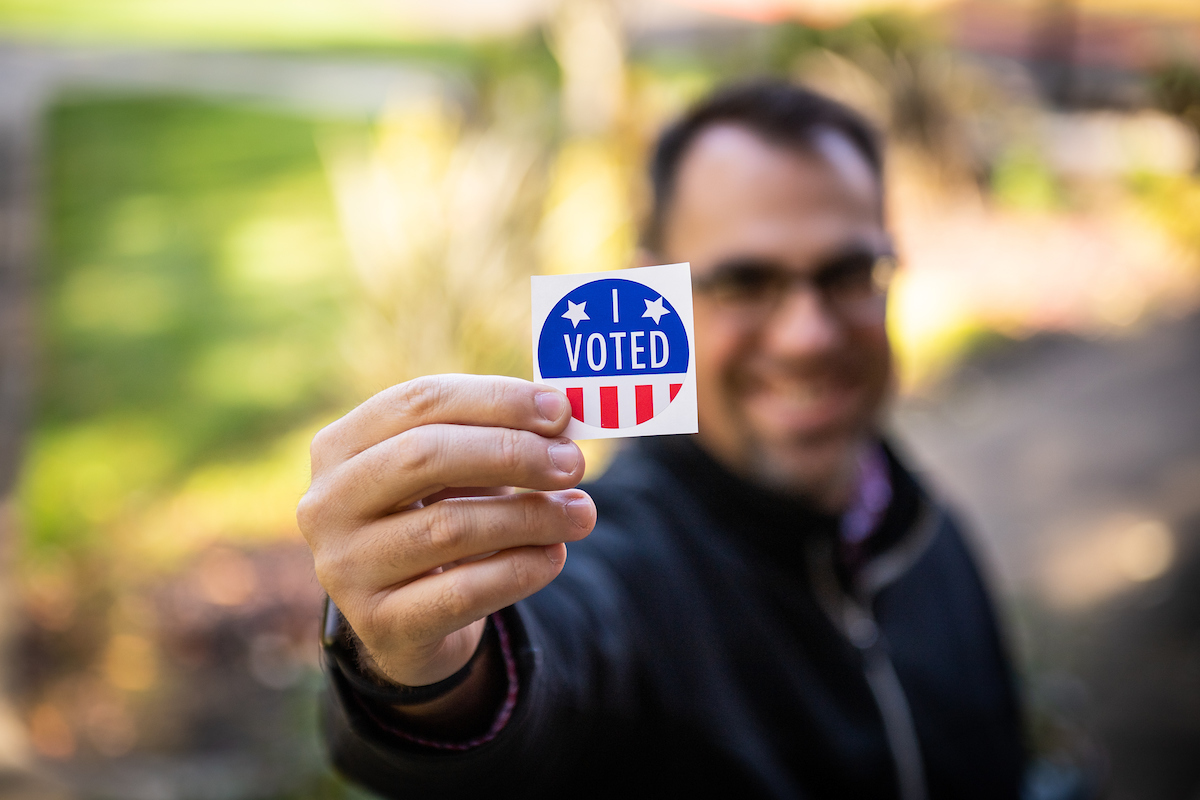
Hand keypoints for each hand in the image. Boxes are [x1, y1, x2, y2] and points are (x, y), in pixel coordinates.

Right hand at [298, 375, 594, 688]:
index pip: (420, 401)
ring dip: (530, 516)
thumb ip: (494, 438)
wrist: (408, 622)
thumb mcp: (453, 474)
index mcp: (340, 445)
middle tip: (573, 463)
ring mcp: (345, 567)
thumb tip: (561, 419)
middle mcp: (327, 503)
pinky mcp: (379, 624)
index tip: (560, 411)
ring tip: (580, 513)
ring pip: (449, 527)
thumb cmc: (436, 520)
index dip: (495, 400)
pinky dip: (520, 569)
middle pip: (424, 456)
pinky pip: (463, 591)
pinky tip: (554, 556)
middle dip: (512, 453)